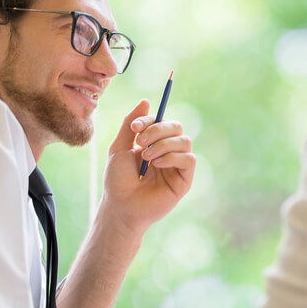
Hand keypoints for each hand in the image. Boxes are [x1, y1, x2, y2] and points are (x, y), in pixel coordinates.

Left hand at [102, 99, 195, 233]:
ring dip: (164, 144)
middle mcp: (168, 152)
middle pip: (176, 127)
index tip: (134, 129)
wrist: (119, 206)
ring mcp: (177, 166)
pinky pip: (189, 159)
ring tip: (147, 157)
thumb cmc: (117, 180)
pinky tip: (157, 165)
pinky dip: (173, 157)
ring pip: (185, 141)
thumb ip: (130, 124)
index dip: (150, 120)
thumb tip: (145, 101)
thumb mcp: (119, 148)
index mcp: (154, 143)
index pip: (161, 121)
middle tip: (141, 143)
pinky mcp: (184, 180)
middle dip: (158, 130)